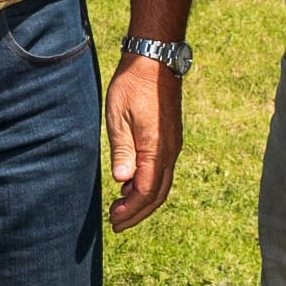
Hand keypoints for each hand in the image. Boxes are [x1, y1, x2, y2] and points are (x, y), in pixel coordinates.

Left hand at [105, 56, 183, 231]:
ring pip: (162, 184)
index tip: (113, 219)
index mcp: (157, 149)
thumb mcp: (119, 118)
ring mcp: (172, 146)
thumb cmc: (132, 87)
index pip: (147, 191)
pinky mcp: (170, 140)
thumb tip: (122, 181)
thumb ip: (122, 151)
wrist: (154, 62)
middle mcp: (170, 151)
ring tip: (120, 209)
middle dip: (137, 212)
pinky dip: (148, 185)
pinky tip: (129, 185)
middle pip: (158, 194)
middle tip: (116, 224)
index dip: (131, 209)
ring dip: (143, 200)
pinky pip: (162, 171)